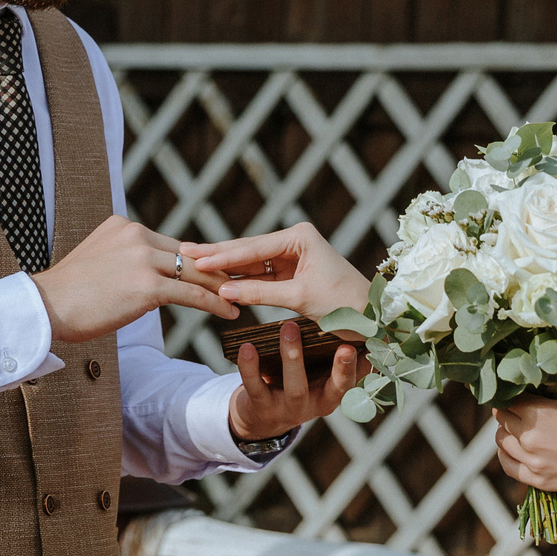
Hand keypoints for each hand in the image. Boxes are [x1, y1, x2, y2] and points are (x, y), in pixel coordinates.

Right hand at [32, 216, 236, 344]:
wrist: (45, 308)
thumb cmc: (67, 295)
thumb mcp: (96, 262)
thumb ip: (123, 259)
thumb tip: (140, 275)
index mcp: (124, 226)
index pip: (171, 244)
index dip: (197, 260)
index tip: (218, 269)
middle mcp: (136, 236)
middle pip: (188, 254)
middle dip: (218, 269)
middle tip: (245, 278)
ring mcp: (142, 259)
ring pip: (194, 272)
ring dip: (222, 287)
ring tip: (243, 297)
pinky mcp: (147, 285)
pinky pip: (191, 294)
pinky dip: (215, 304)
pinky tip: (231, 312)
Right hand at [182, 223, 371, 329]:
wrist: (373, 318)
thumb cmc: (344, 304)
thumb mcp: (300, 298)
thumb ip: (260, 293)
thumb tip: (224, 290)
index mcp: (300, 236)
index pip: (253, 248)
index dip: (223, 256)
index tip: (196, 258)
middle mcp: (294, 241)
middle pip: (248, 250)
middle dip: (217, 254)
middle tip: (183, 252)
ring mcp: (291, 257)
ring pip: (250, 264)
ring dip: (225, 268)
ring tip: (192, 263)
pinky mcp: (290, 274)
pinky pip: (259, 277)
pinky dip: (239, 281)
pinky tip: (217, 280)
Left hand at [228, 319, 364, 441]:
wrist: (260, 417)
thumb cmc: (293, 384)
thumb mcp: (315, 375)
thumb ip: (329, 355)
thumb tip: (353, 320)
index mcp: (332, 394)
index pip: (355, 381)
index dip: (363, 368)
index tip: (372, 349)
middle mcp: (316, 405)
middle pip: (333, 388)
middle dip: (341, 367)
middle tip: (345, 345)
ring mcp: (289, 410)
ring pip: (295, 387)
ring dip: (293, 356)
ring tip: (289, 327)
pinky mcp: (262, 408)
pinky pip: (256, 387)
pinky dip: (250, 366)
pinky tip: (247, 347)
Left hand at [494, 395, 556, 499]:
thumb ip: (556, 394)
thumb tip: (539, 386)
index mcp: (540, 412)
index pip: (509, 397)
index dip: (513, 391)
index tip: (519, 389)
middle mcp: (530, 437)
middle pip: (502, 418)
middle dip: (509, 409)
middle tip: (520, 405)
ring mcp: (534, 462)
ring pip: (502, 441)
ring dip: (507, 431)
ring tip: (519, 425)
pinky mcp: (541, 482)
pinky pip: (509, 465)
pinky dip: (508, 454)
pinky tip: (516, 448)